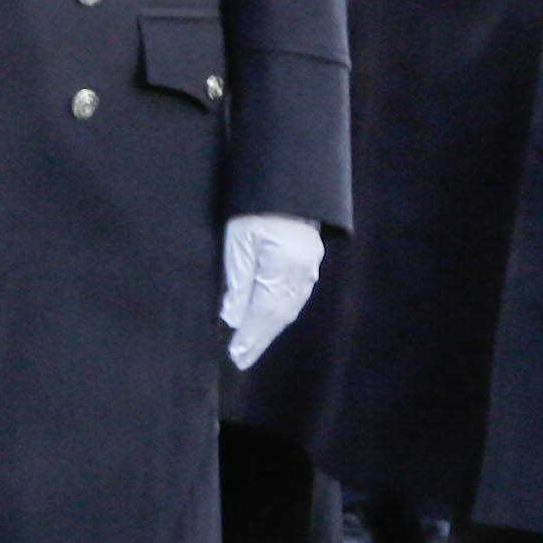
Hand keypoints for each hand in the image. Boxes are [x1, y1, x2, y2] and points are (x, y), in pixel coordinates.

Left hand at [222, 213, 324, 370]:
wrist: (286, 183)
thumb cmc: (254, 208)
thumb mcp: (237, 242)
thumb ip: (237, 281)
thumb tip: (232, 317)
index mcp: (283, 266)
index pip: (263, 312)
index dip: (250, 336)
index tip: (235, 355)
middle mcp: (302, 271)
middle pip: (279, 314)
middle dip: (259, 338)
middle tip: (241, 359)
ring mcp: (309, 266)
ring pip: (288, 307)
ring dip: (269, 328)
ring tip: (251, 346)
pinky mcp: (309, 261)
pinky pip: (294, 295)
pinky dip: (279, 311)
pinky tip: (269, 321)